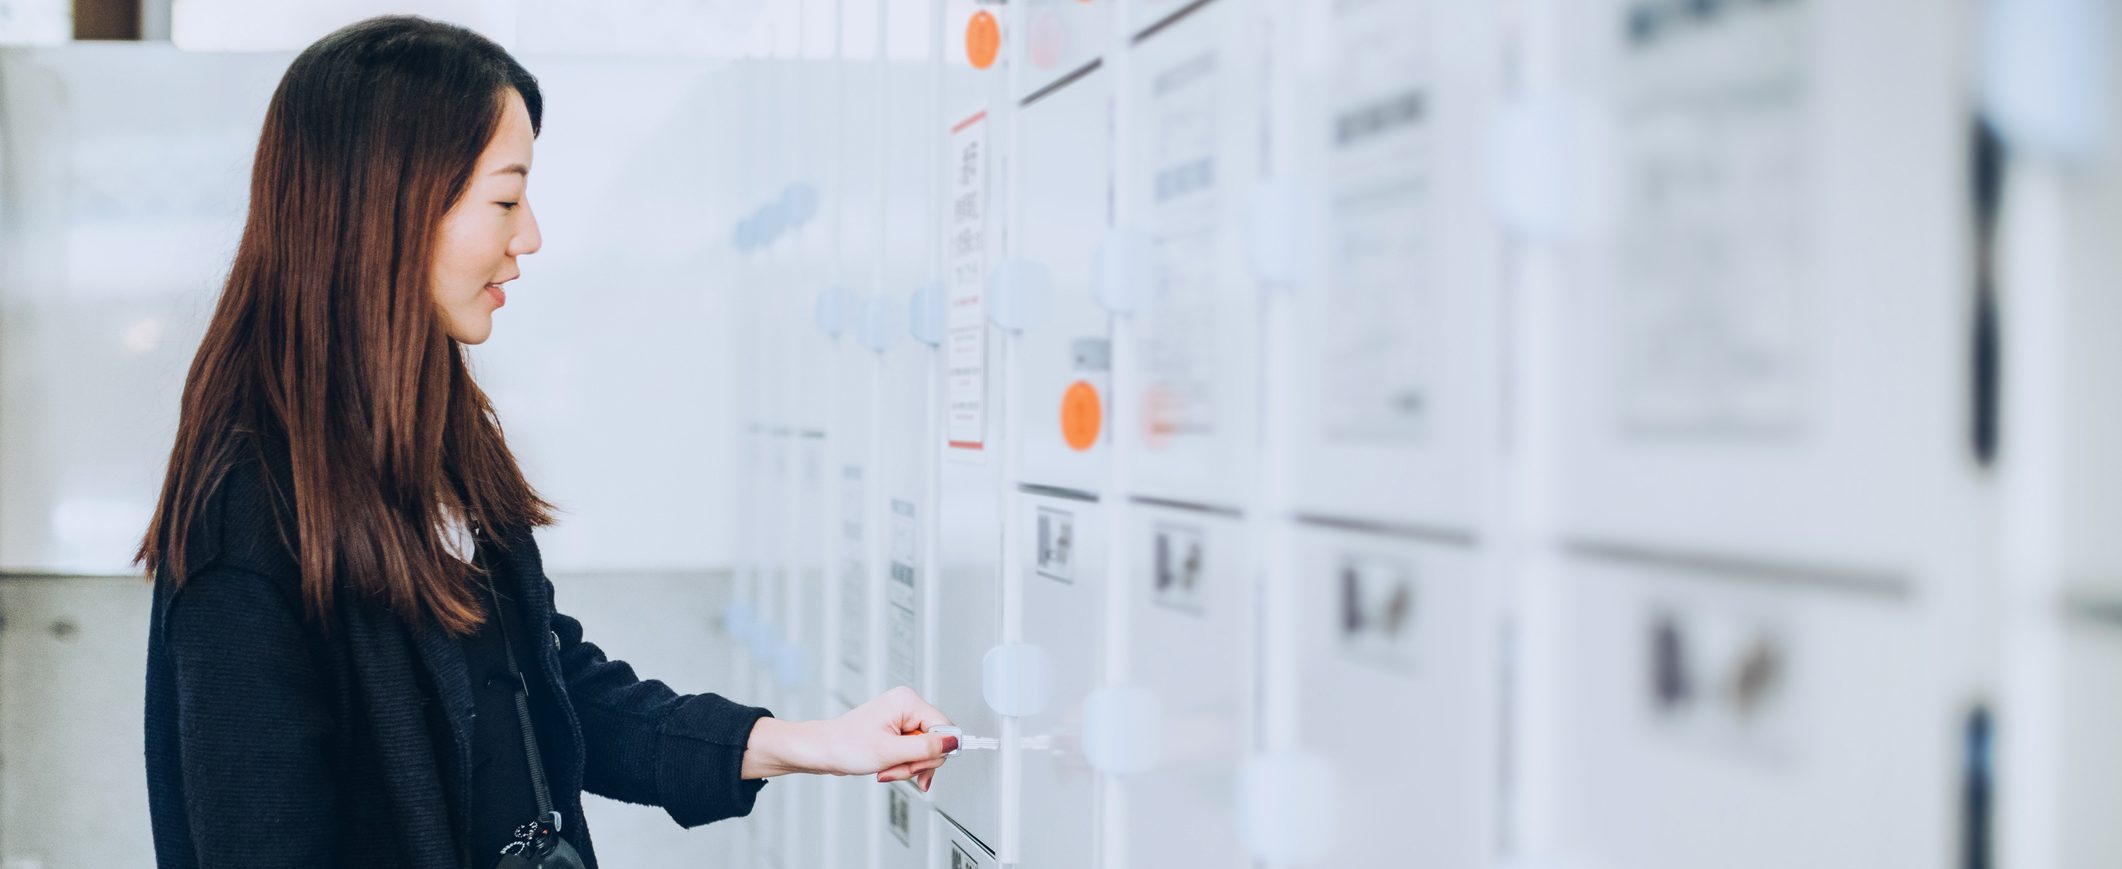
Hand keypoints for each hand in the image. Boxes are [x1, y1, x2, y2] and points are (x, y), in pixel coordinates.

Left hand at [742, 686, 957, 791]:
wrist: (821, 751)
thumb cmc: (845, 745)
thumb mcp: (891, 751)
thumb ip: (926, 747)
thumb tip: (952, 742)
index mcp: (907, 702)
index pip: (944, 727)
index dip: (936, 751)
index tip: (924, 767)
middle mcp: (907, 707)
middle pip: (935, 741)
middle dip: (917, 762)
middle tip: (897, 769)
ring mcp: (901, 720)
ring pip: (924, 750)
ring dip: (908, 767)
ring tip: (887, 770)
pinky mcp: (896, 733)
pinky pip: (912, 752)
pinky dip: (903, 766)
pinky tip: (889, 770)